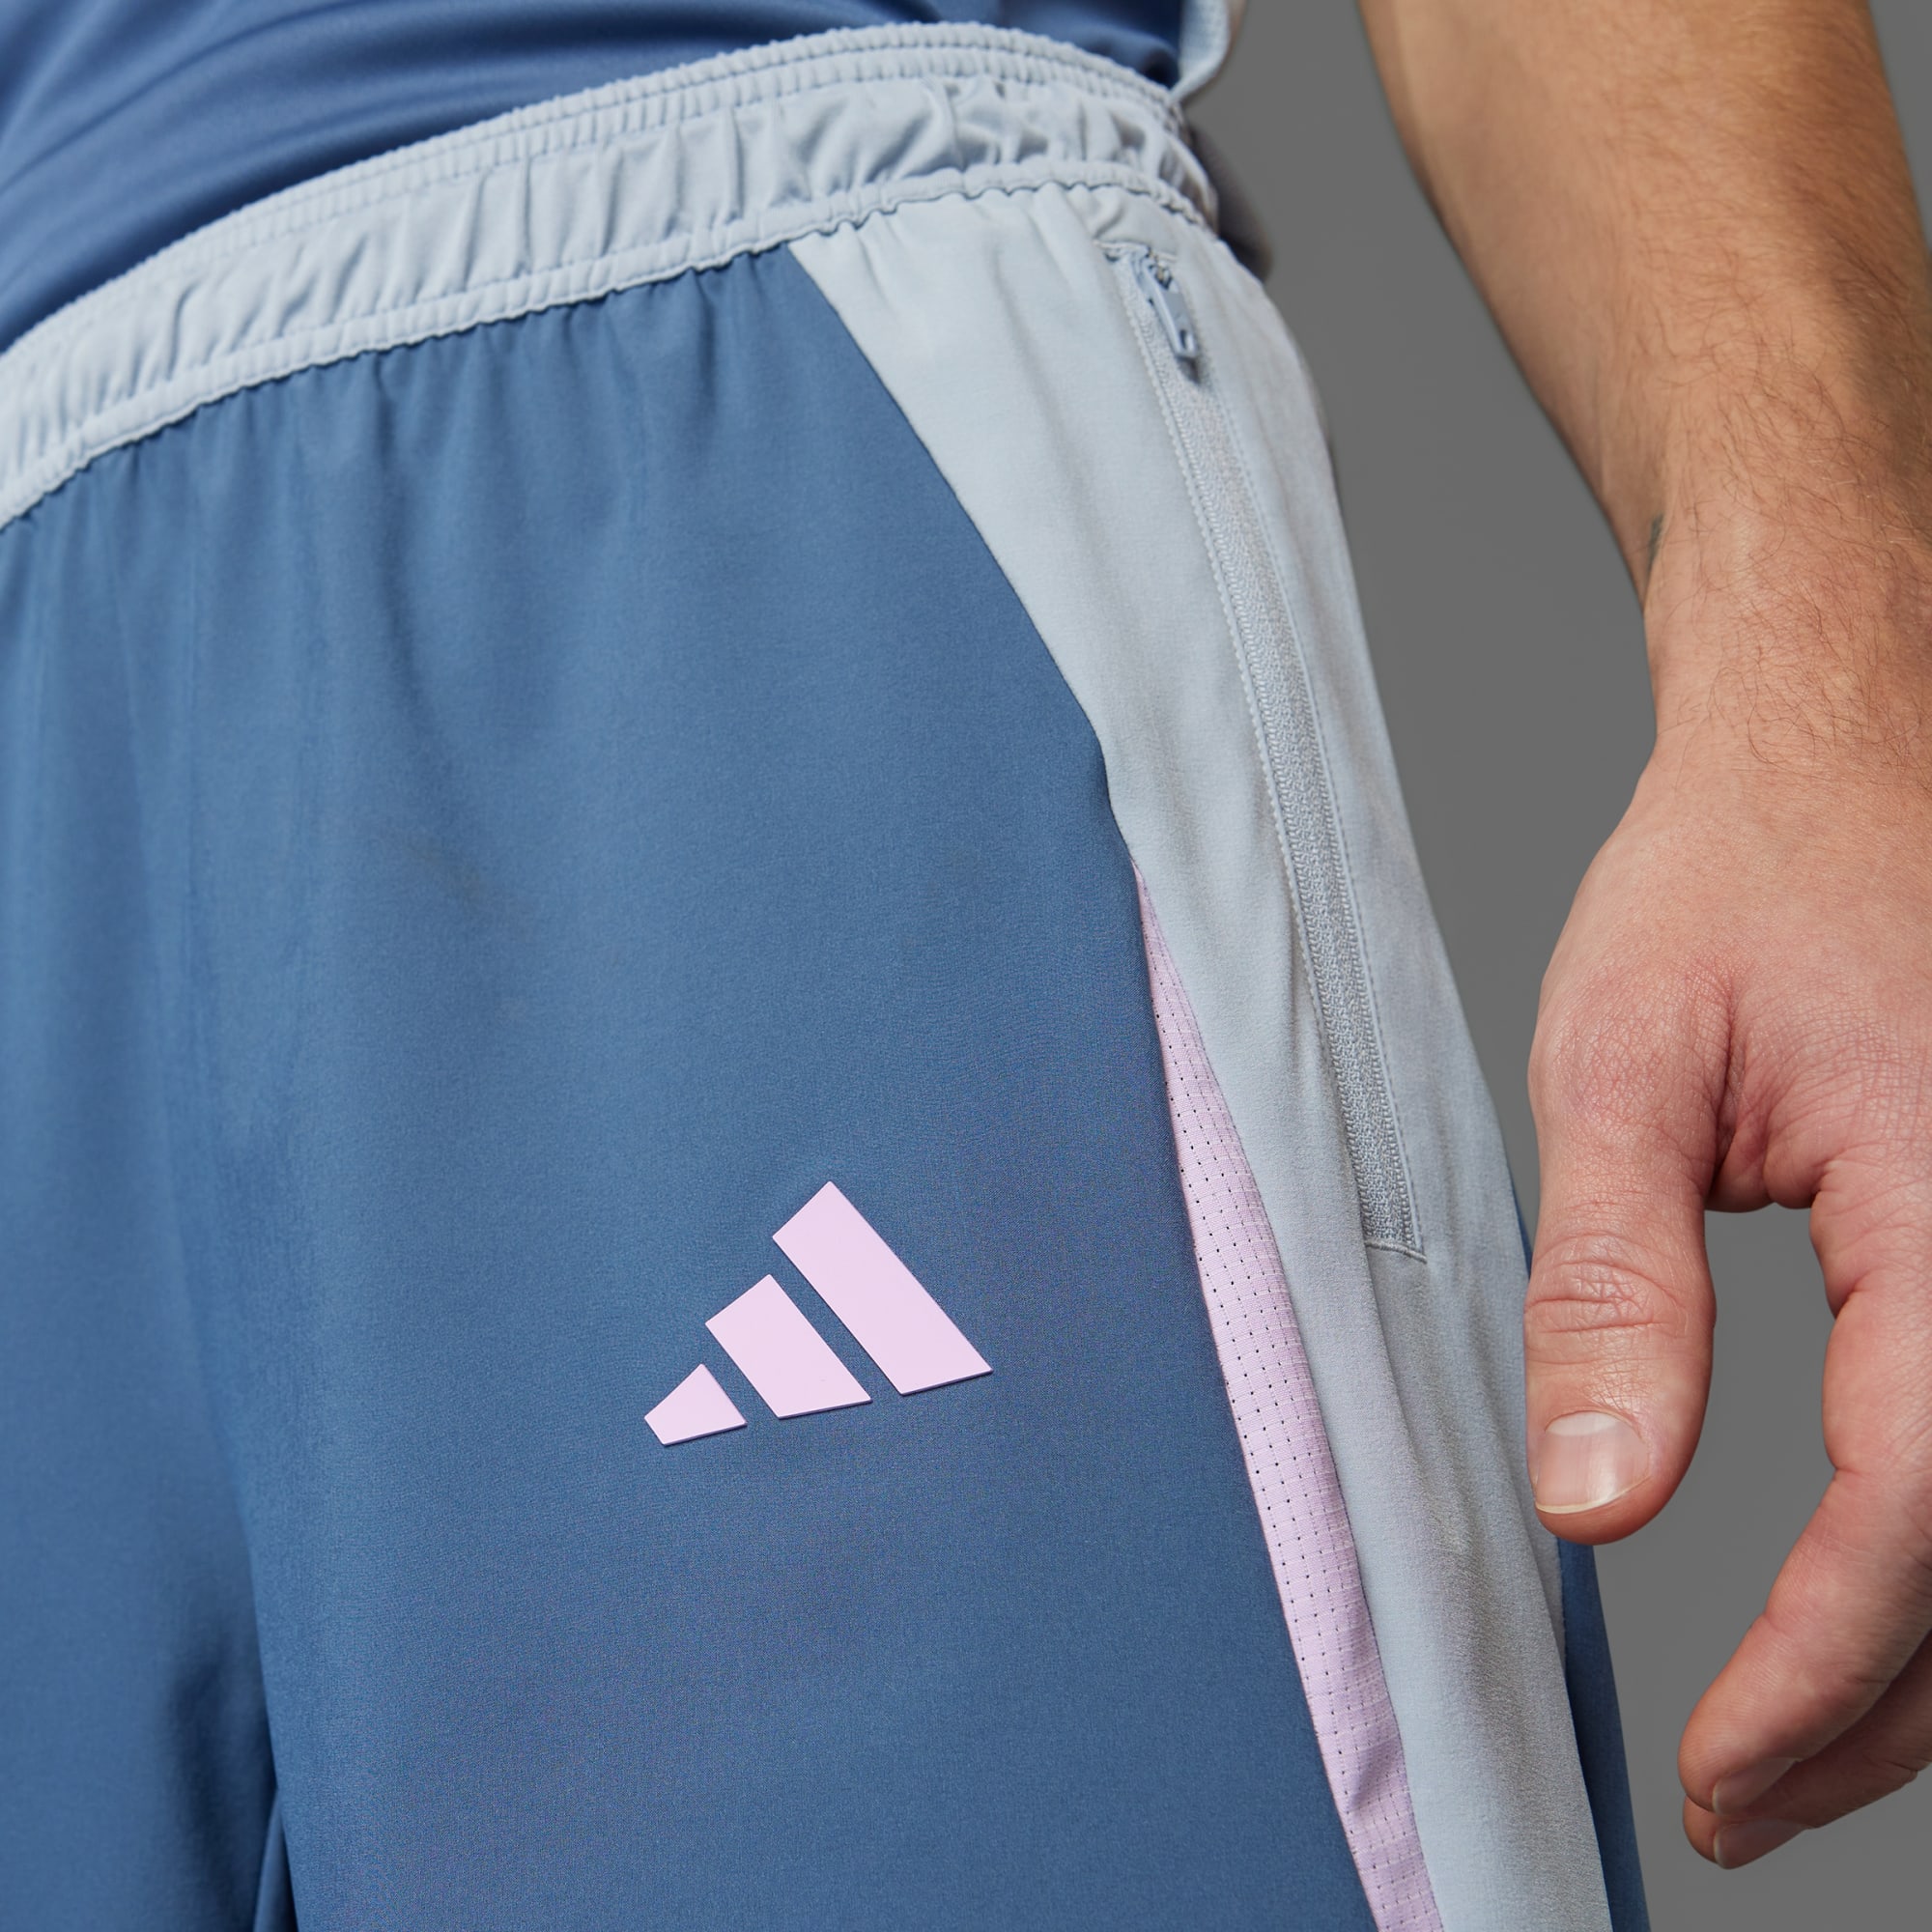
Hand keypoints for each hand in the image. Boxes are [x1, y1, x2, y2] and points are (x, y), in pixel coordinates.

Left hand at [1524, 539, 1931, 1866]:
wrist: (1844, 748)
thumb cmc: (1734, 878)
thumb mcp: (1623, 1066)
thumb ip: (1610, 1290)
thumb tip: (1596, 1503)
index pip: (1916, 1520)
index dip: (1810, 1676)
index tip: (1709, 1775)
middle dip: (1873, 1715)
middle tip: (1736, 1800)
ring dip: (1926, 1668)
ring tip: (1789, 1748)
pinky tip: (1879, 1613)